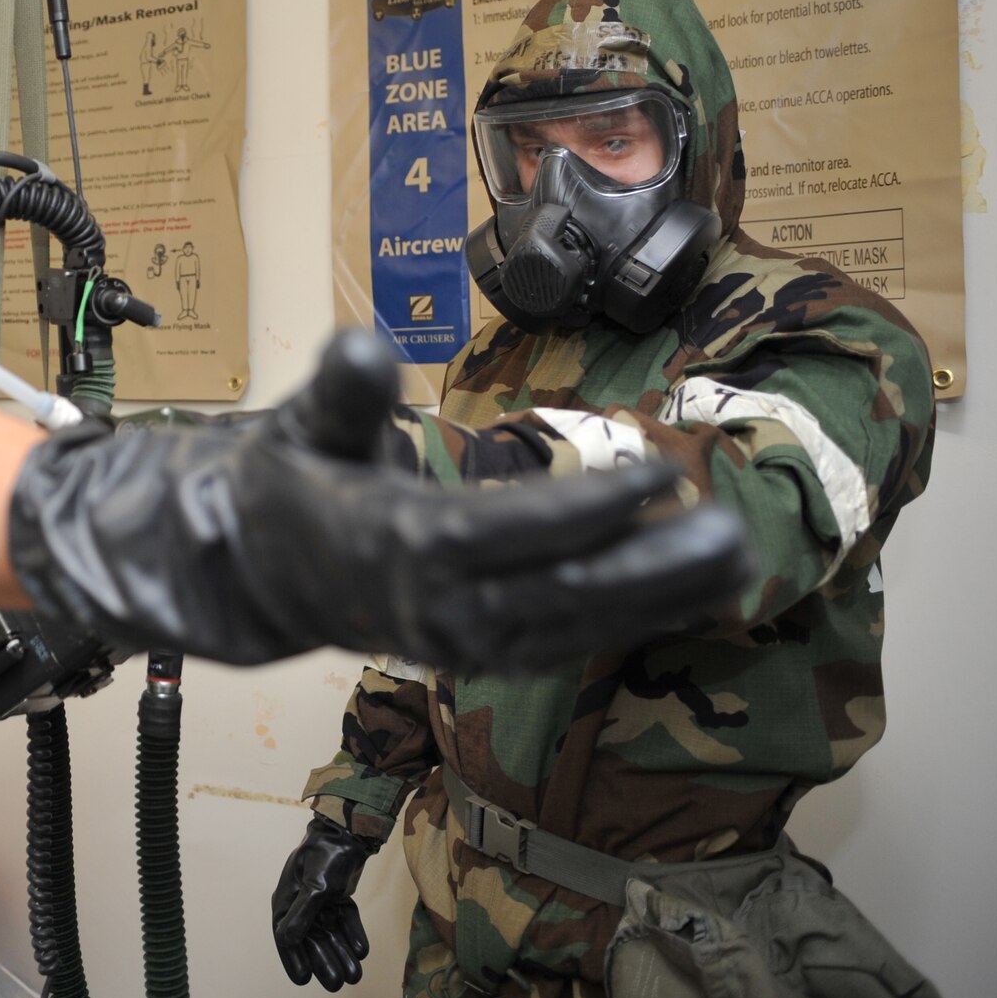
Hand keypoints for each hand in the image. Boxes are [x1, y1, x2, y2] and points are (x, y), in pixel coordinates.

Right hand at [8, 329, 752, 669]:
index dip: (585, 510)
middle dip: (650, 567)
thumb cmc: (293, 486)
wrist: (263, 574)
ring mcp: (462, 641)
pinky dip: (629, 621)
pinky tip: (687, 593)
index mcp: (397, 546)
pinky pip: (565, 642)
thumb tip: (360, 344)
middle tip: (729, 530)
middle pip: (559, 595)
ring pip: (573, 627)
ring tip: (733, 559)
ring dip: (658, 597)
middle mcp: (437, 607)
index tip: (656, 475)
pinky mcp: (480, 653)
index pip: (505, 533)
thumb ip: (340, 392)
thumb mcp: (302, 427)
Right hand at [272, 815, 377, 991]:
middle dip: (324, 962)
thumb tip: (287, 940)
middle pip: (311, 939)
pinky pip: (343, 921)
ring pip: (329, 933)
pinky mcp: (336, 897)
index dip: (293, 959)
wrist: (348, 832)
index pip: (286, 937)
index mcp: (286, 900)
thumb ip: (303, 915)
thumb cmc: (325, 856)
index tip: (303, 980)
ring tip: (354, 975)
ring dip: (341, 953)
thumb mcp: (315, 887)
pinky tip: (361, 951)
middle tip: (336, 984)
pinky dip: (351, 934)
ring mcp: (319, 901)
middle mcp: (300, 903)